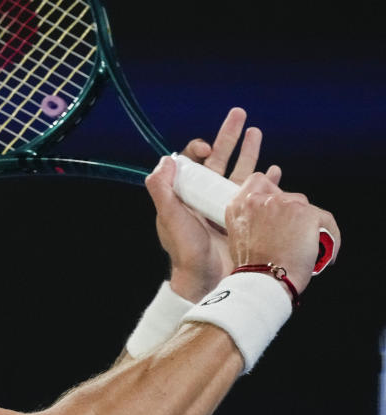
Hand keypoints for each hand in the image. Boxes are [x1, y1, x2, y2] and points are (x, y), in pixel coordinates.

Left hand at [144, 107, 280, 301]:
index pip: (193, 162)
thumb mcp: (169, 218)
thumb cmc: (186, 251)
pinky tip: (275, 171)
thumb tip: (165, 160)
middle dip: (230, 136)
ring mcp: (226, 205)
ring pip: (241, 171)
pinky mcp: (244, 216)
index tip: (210, 149)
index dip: (201, 149)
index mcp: (187, 194)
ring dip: (250, 152)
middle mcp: (206, 196)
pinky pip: (258, 194)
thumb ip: (162, 189)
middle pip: (220, 159)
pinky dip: (268, 181)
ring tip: (257, 132)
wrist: (207, 279)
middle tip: (240, 114)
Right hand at [227, 176, 340, 295]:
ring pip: (307, 208)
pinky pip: (326, 221)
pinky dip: (330, 237)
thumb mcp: (239, 238)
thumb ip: (252, 220)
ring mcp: (284, 204)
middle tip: (292, 238)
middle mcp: (260, 200)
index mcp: (239, 206)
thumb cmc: (253, 268)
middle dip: (293, 215)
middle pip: (287, 196)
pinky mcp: (306, 213)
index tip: (278, 192)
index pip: (258, 181)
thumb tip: (273, 214)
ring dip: (310, 226)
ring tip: (306, 248)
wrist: (264, 281)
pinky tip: (324, 253)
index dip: (270, 188)